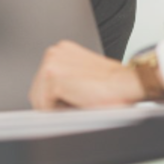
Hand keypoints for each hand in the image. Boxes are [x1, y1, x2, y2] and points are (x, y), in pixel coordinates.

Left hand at [29, 40, 143, 109]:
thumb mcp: (82, 75)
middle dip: (53, 104)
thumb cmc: (111, 85)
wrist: (126, 84)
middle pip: (36, 91)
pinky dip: (60, 112)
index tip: (69, 101)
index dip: (54, 98)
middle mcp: (54, 53)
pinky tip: (77, 102)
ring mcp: (51, 64)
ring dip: (56, 108)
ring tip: (78, 102)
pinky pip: (45, 106)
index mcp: (61, 51)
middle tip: (76, 103)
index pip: (42, 82)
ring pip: (39, 100)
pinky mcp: (53, 78)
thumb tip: (50, 98)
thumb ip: (64, 80)